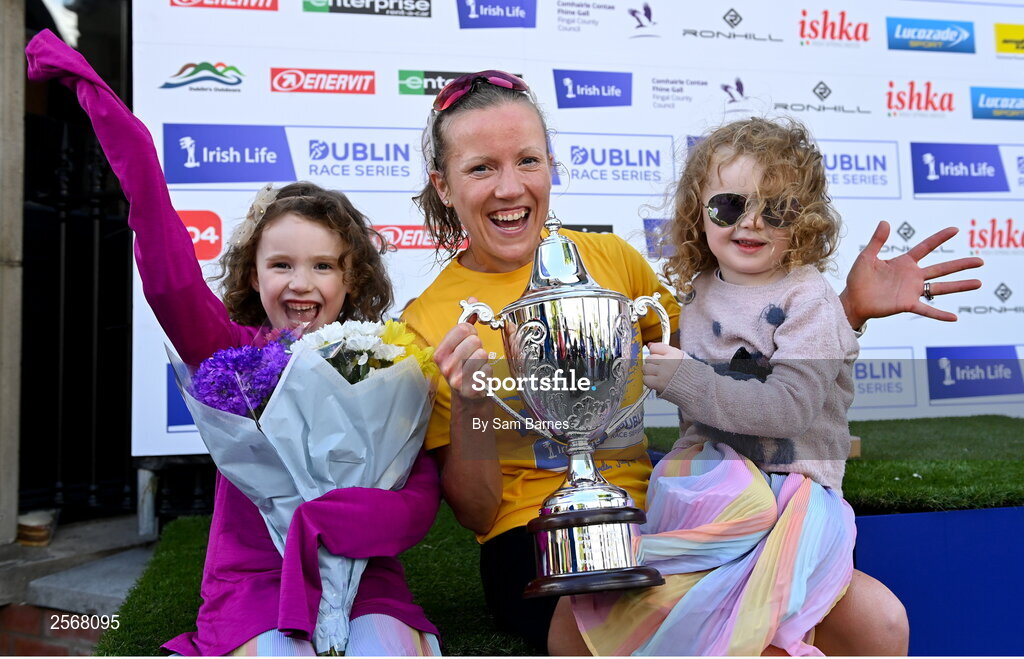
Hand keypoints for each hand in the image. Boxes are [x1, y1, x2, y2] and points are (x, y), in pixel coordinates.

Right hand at [433, 297, 491, 398]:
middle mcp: (445, 367)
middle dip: (477, 345)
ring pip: (482, 354)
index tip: (468, 337)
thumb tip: (472, 300)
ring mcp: (457, 379)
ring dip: (483, 358)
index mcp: (439, 353)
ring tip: (476, 365)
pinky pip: (488, 369)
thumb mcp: (459, 343)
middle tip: (473, 353)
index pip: (461, 328)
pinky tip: (479, 375)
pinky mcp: (471, 389)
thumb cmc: (463, 365)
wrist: (466, 394)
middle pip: (474, 340)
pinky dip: (487, 371)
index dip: (470, 330)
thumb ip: (466, 320)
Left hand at [642, 342, 684, 394]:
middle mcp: (668, 361)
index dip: (655, 354)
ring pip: (645, 368)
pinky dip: (649, 382)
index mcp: (674, 353)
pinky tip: (656, 382)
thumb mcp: (679, 357)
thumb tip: (649, 345)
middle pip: (649, 358)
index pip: (654, 348)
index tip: (659, 360)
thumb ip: (663, 350)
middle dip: (652, 364)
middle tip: (659, 370)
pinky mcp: (659, 383)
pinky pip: (645, 379)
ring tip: (658, 377)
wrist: (695, 389)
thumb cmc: (686, 374)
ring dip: (649, 373)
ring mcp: (663, 372)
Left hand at [841, 221, 982, 327]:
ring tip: (979, 283)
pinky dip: (940, 314)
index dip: (939, 238)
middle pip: (942, 268)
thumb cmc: (859, 279)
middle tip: (980, 261)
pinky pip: (927, 309)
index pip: (926, 247)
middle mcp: (913, 276)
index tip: (955, 229)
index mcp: (904, 263)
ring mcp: (912, 291)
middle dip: (961, 265)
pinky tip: (955, 317)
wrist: (852, 300)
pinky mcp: (907, 304)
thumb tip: (885, 222)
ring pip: (941, 287)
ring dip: (960, 286)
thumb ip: (877, 241)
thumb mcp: (867, 257)